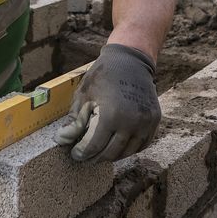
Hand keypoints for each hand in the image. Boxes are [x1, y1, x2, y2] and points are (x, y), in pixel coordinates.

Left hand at [54, 44, 160, 161]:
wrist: (131, 60)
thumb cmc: (103, 75)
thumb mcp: (84, 95)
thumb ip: (74, 120)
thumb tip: (62, 141)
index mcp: (111, 115)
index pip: (94, 146)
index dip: (82, 153)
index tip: (75, 154)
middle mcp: (131, 122)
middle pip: (110, 153)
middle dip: (95, 157)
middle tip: (86, 157)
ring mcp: (146, 123)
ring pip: (127, 152)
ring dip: (112, 156)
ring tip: (100, 153)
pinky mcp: (154, 121)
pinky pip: (141, 145)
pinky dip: (129, 149)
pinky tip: (117, 146)